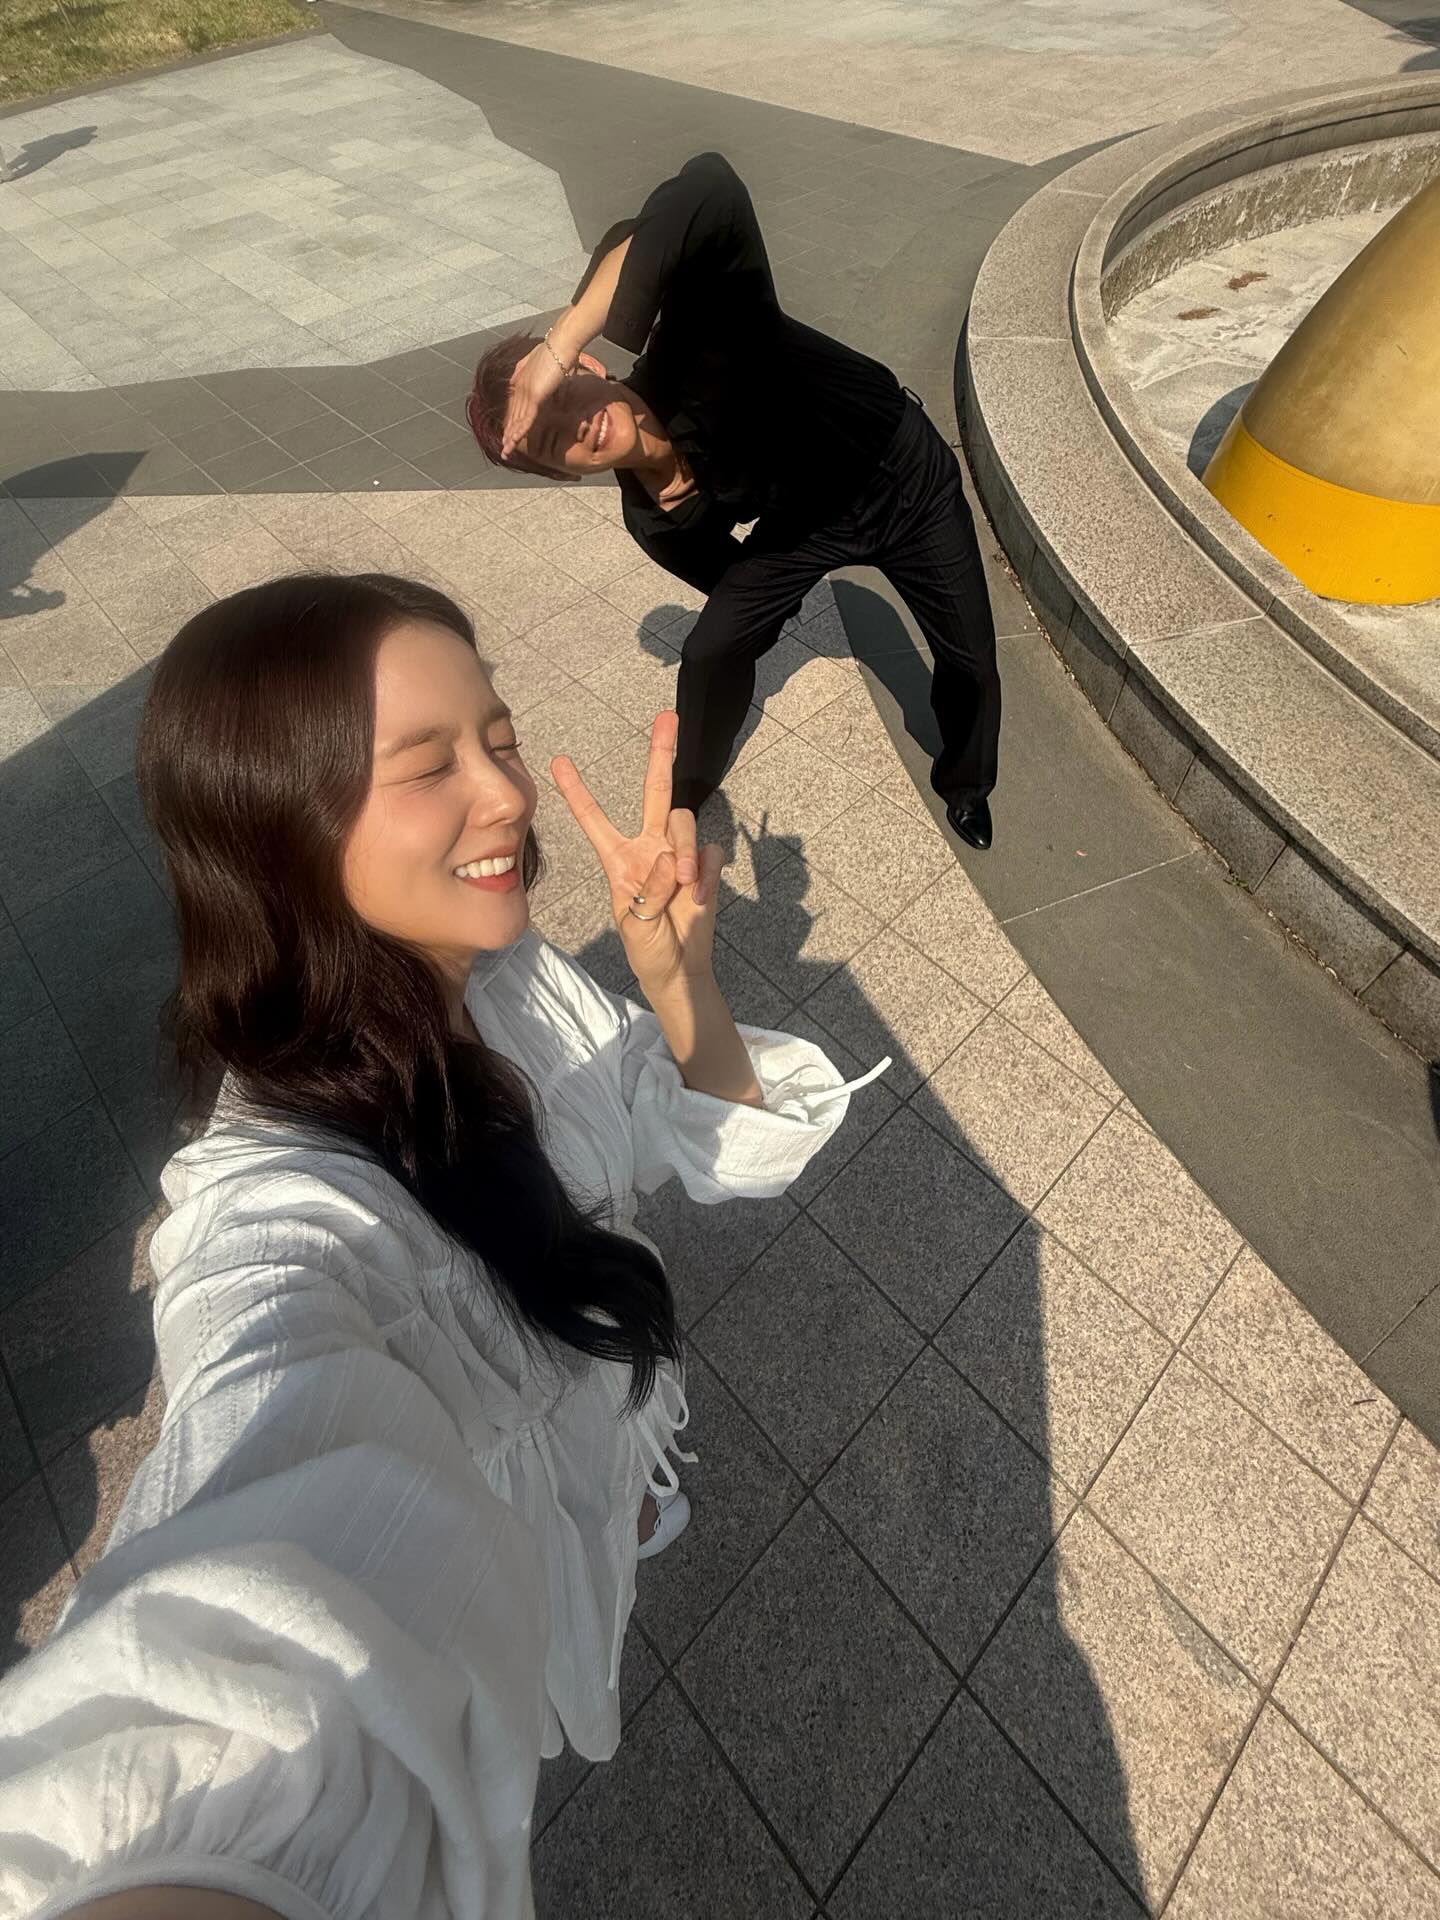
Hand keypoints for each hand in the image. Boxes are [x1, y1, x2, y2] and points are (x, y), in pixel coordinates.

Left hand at [502, 339, 568, 459]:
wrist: (562, 344)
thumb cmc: (561, 352)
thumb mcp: (553, 367)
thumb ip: (548, 378)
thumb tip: (553, 388)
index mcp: (524, 380)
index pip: (517, 405)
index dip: (513, 421)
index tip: (510, 432)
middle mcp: (521, 386)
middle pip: (514, 415)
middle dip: (509, 433)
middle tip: (504, 447)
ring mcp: (526, 391)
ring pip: (517, 420)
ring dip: (511, 437)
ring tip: (506, 451)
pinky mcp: (534, 396)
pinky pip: (525, 419)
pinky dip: (519, 432)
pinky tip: (514, 442)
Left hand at [552, 711, 725, 994]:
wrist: (679, 967)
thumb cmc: (647, 946)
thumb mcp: (634, 923)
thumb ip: (649, 891)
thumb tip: (670, 862)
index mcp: (618, 858)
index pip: (594, 819)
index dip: (577, 792)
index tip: (557, 762)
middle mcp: (649, 846)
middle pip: (655, 791)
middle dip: (662, 753)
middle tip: (668, 716)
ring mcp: (679, 854)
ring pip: (684, 823)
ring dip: (683, 851)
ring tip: (684, 886)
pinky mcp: (704, 867)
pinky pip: (709, 852)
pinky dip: (704, 872)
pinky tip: (698, 895)